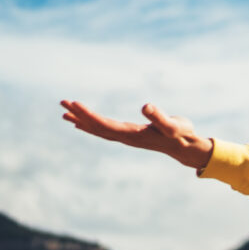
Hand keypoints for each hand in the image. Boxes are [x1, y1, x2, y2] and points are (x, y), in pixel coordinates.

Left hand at [60, 100, 213, 169]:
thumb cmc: (182, 134)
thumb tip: (146, 107)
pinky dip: (91, 126)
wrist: (186, 147)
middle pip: (96, 127)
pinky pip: (104, 130)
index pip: (104, 125)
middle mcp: (126, 137)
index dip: (88, 115)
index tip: (74, 104)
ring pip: (98, 129)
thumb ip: (160, 117)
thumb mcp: (174, 124)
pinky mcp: (129, 135)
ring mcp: (126, 137)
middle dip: (79, 115)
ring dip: (81, 120)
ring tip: (65, 112)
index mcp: (133, 134)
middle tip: (62, 102)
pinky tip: (81, 123)